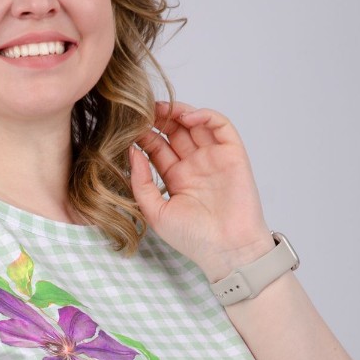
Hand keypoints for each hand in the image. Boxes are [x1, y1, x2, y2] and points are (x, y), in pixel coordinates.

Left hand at [128, 100, 274, 281]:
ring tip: (161, 109)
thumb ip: (141, 183)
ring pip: (195, 124)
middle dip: (158, 118)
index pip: (157, 148)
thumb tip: (131, 153)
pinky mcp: (233, 154)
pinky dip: (204, 116)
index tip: (127, 126)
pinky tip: (186, 117)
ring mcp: (213, 158)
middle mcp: (194, 165)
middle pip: (174, 131)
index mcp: (176, 178)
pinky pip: (220, 126)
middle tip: (142, 109)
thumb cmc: (193, 238)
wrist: (227, 250)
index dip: (143, 134)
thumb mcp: (155, 212)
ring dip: (178, 112)